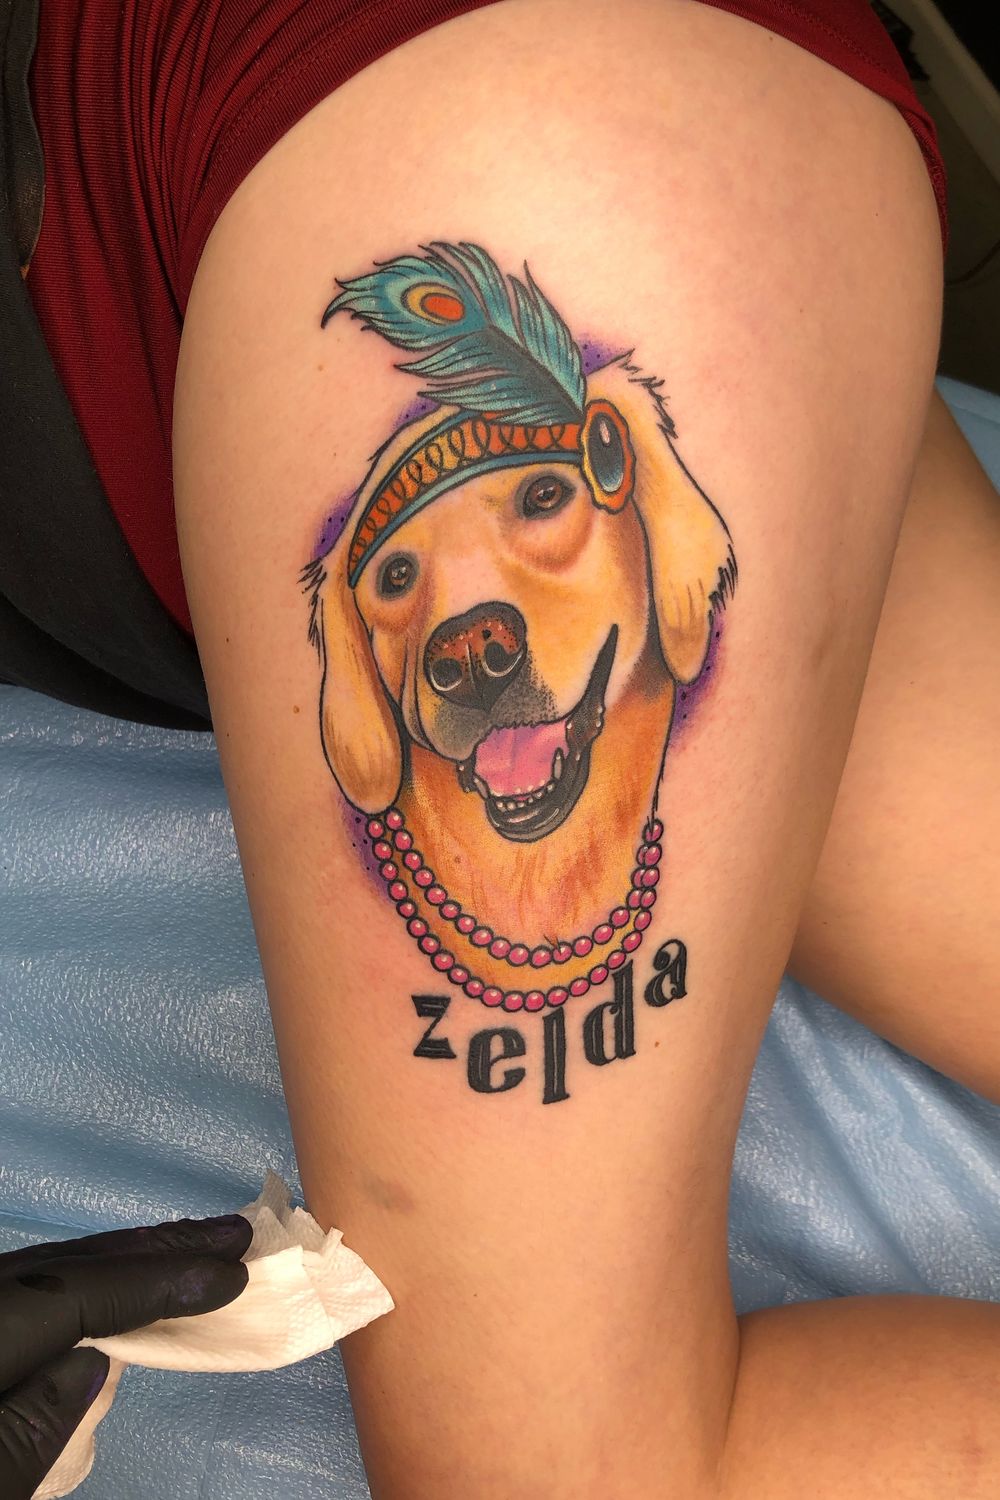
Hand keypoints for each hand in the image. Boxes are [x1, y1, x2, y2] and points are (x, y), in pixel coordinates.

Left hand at [0, 1211, 251, 1498]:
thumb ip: (32, 1428)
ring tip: (200, 1247)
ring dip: (130, 1259)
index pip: (74, 1293)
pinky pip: (43, 1285)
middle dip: (155, 1249)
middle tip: (236, 1234)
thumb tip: (94, 1363)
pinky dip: (94, 1279)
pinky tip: (131, 1283)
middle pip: (67, 1266)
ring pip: (55, 1269)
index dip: (156, 1280)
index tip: (232, 1274)